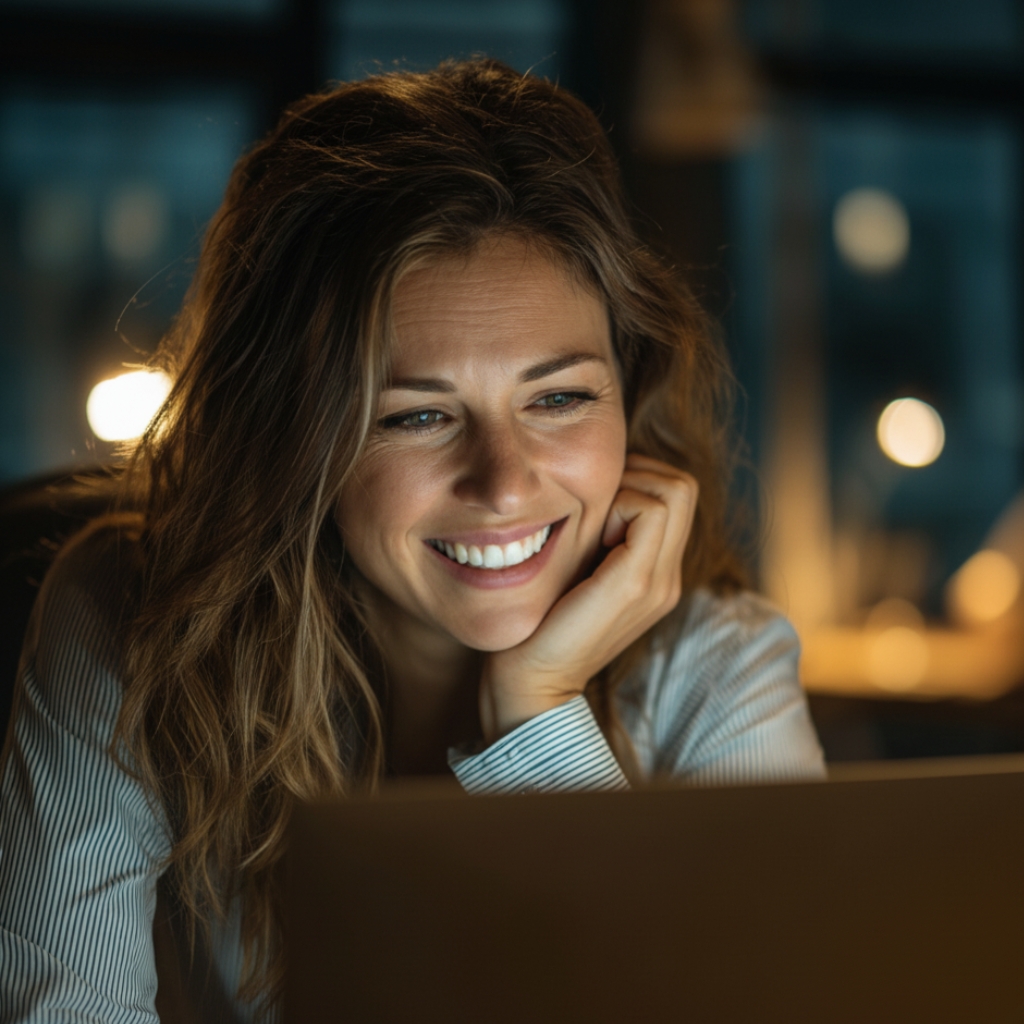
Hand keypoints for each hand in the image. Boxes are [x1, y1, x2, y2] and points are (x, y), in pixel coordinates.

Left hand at [478, 454, 698, 742]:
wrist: (532, 681)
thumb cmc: (539, 620)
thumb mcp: (577, 568)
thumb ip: (596, 535)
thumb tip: (595, 483)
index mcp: (657, 574)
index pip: (677, 492)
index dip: (637, 477)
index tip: (595, 501)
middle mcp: (668, 578)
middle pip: (683, 485)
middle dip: (637, 473)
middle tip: (595, 503)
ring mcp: (659, 582)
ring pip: (674, 490)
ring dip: (628, 487)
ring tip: (594, 521)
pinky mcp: (636, 584)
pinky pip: (649, 511)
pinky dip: (619, 504)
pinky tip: (589, 534)